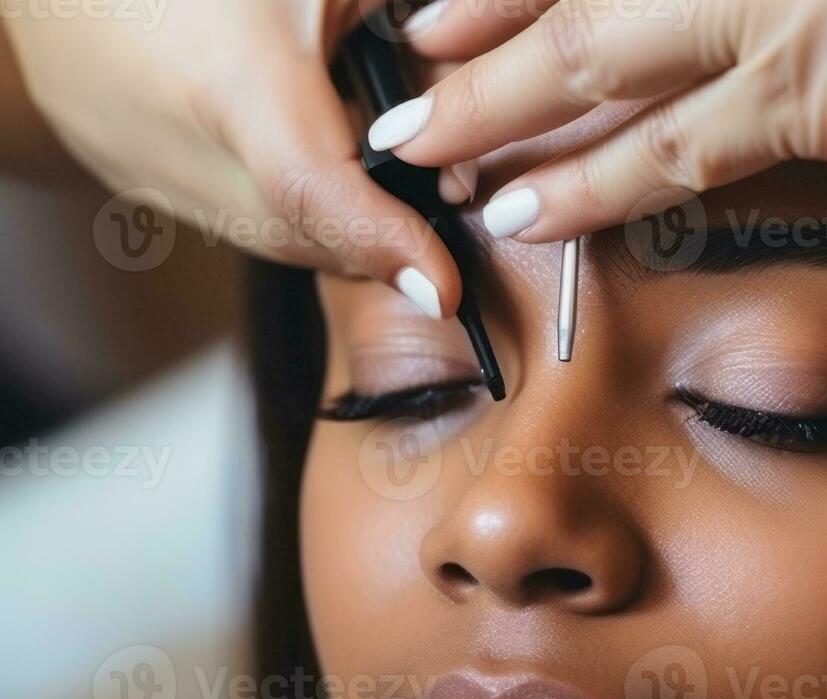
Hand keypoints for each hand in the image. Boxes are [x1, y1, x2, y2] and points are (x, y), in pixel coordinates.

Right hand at [4, 1, 467, 315]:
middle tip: (424, 209)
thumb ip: (408, 35)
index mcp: (230, 75)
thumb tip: (471, 98)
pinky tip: (289, 144)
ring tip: (358, 165)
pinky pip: (210, 207)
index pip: (314, 191)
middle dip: (370, 235)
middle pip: (295, 232)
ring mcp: (125, 152)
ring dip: (319, 221)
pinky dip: (266, 197)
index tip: (443, 288)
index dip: (387, 245)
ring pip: (255, 232)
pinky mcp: (108, 155)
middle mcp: (163, 129)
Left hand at [378, 0, 826, 243]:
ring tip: (428, 160)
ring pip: (588, 70)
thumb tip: (710, 22)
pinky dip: (591, 181)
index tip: (426, 15)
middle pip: (557, 1)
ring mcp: (755, 12)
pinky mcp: (800, 92)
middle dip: (465, 54)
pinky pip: (668, 147)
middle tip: (397, 98)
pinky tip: (526, 210)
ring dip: (497, 117)